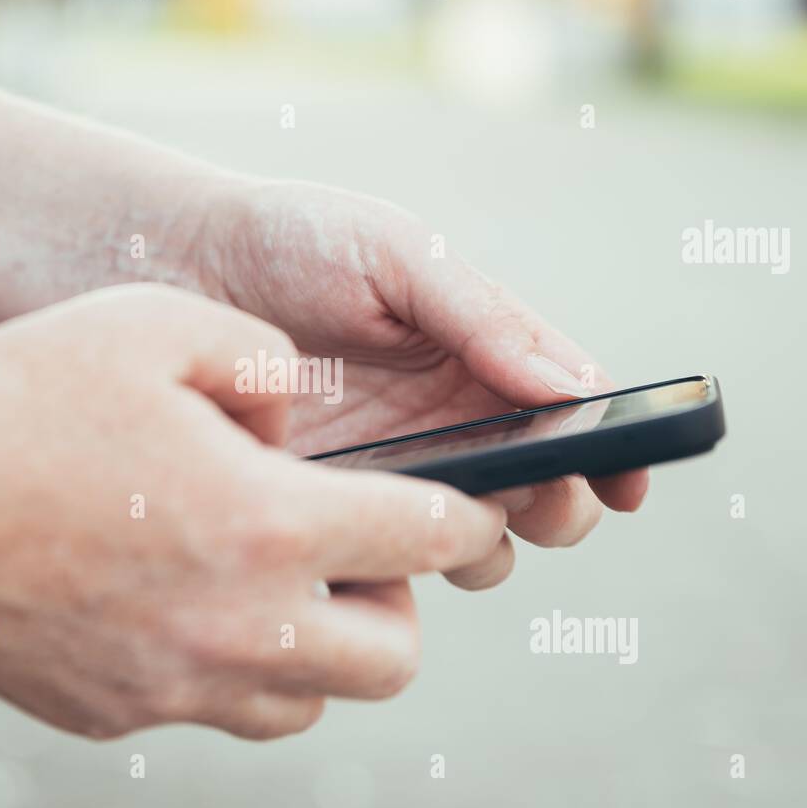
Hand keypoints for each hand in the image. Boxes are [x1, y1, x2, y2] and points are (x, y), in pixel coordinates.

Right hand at [0, 285, 506, 738]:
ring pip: (310, 700)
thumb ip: (265, 363)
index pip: (428, 540)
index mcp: (263, 525)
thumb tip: (300, 421)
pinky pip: (219, 711)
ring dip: (320, 643)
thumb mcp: (158, 325)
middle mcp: (233, 627)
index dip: (460, 515)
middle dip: (396, 599)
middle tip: (345, 544)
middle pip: (394, 658)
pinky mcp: (113, 715)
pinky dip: (235, 665)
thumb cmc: (12, 396)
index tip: (459, 504)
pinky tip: (181, 597)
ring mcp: (171, 686)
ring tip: (266, 574)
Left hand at [203, 178, 649, 587]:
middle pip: (543, 494)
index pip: (575, 417)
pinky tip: (377, 541)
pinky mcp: (328, 511)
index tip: (629, 482)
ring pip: (473, 542)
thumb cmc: (296, 241)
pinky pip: (385, 561)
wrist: (177, 268)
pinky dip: (400, 566)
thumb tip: (577, 389)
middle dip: (561, 507)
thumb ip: (486, 319)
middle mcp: (452, 424)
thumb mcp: (400, 255)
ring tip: (454, 516)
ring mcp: (394, 474)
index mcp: (484, 359)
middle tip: (537, 493)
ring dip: (485, 546)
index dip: (616, 454)